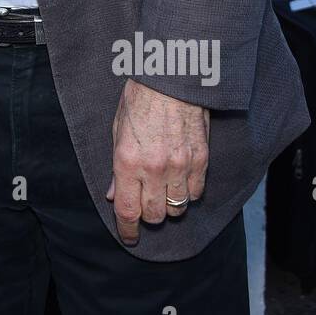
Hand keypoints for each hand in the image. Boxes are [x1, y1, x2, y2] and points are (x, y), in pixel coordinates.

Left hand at [106, 79, 209, 244]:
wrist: (171, 77)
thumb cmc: (140, 100)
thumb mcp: (117, 131)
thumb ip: (117, 168)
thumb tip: (114, 194)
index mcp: (128, 161)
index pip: (128, 211)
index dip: (127, 230)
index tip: (129, 237)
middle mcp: (154, 168)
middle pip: (154, 214)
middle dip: (148, 215)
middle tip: (145, 203)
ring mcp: (180, 165)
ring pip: (177, 207)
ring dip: (169, 204)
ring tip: (163, 191)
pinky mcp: (201, 159)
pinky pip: (196, 192)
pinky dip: (188, 192)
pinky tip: (181, 180)